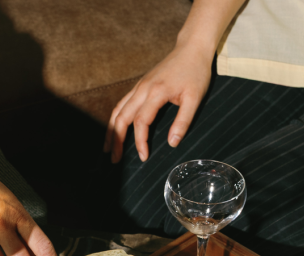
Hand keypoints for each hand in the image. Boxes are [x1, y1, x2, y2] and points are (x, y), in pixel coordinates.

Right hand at [104, 43, 212, 163]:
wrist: (191, 48)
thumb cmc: (195, 72)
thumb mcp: (195, 98)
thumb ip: (183, 121)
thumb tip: (173, 143)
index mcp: (156, 92)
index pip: (141, 122)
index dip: (140, 141)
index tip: (143, 156)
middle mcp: (142, 89)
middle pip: (122, 117)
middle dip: (116, 140)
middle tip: (114, 160)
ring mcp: (139, 86)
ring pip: (118, 110)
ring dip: (110, 130)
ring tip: (108, 148)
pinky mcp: (139, 85)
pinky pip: (122, 103)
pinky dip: (115, 118)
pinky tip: (114, 129)